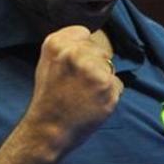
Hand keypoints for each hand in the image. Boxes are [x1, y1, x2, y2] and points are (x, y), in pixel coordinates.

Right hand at [21, 25, 122, 155]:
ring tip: (85, 94)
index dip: (81, 50)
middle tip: (77, 84)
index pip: (84, 34)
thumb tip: (89, 37)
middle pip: (100, 50)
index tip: (73, 66)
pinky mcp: (108, 87)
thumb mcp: (46, 62)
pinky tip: (93, 102)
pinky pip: (117, 84)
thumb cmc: (48, 97)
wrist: (49, 129)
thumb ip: (65, 45)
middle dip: (93, 65)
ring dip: (102, 80)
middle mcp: (75, 54)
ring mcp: (93, 71)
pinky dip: (109, 94)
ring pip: (110, 66)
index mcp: (56, 44)